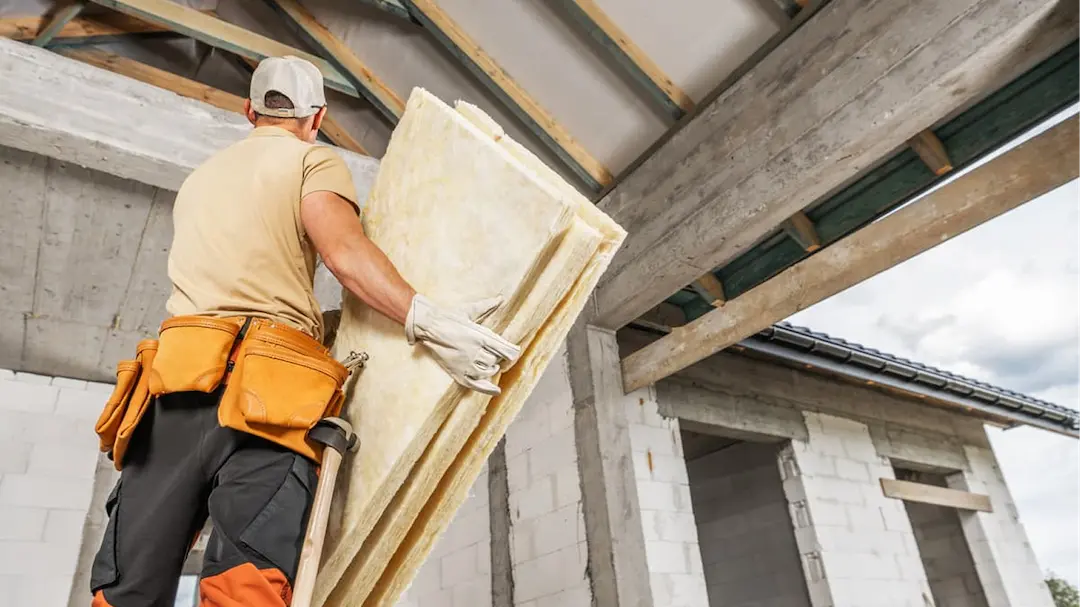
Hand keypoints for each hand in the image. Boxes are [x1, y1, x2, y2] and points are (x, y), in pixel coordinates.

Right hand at [405, 294, 521, 394]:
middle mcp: (474, 351)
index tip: (515, 353)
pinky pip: (475, 385)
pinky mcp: (457, 372)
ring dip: (492, 369)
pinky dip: (487, 389)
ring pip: (487, 372)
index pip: (504, 349)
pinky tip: (496, 390)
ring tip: (491, 365)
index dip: (512, 353)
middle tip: (495, 355)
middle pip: (496, 361)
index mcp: (480, 336)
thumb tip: (501, 298)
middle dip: (498, 358)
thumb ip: (487, 306)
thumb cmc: (449, 316)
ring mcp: (465, 363)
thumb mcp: (470, 310)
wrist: (428, 325)